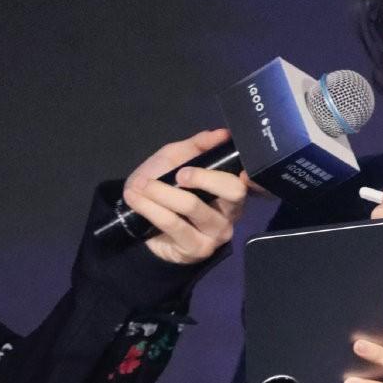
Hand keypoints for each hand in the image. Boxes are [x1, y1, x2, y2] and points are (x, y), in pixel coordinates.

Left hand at [122, 128, 248, 263]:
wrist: (140, 222)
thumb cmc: (165, 186)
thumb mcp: (177, 158)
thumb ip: (198, 145)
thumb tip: (222, 133)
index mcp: (232, 190)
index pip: (248, 181)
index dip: (248, 174)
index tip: (234, 166)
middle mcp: (232, 213)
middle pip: (233, 192)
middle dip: (203, 177)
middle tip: (179, 174)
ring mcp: (216, 234)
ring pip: (194, 206)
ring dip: (163, 192)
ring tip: (142, 185)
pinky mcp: (197, 248)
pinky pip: (173, 223)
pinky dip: (150, 207)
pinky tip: (135, 197)